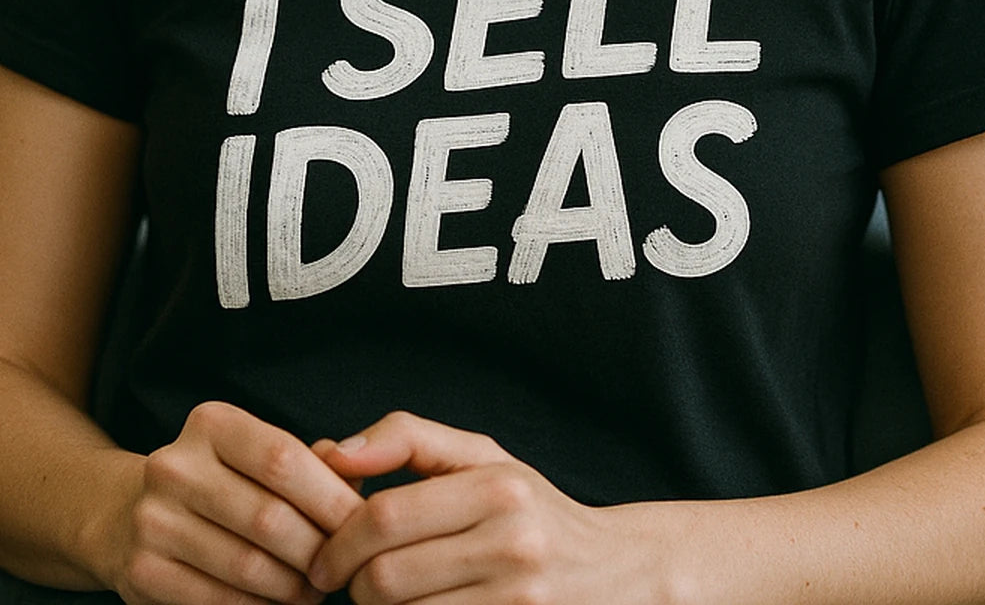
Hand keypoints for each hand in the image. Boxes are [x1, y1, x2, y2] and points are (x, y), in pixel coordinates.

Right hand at [105, 401, 362, 604]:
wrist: (127, 514)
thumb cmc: (221, 480)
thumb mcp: (255, 453)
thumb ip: (310, 461)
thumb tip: (360, 480)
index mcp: (210, 424)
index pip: (283, 458)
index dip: (330, 497)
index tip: (361, 525)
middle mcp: (174, 466)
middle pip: (269, 517)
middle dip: (318, 550)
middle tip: (344, 568)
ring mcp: (153, 520)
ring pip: (248, 566)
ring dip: (294, 587)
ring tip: (317, 590)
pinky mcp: (143, 572)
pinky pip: (220, 600)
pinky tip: (281, 603)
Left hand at [309, 410, 671, 604]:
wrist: (614, 572)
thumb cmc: (531, 508)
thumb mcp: (482, 457)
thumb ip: (407, 440)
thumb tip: (332, 451)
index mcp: (497, 486)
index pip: (384, 518)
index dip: (338, 541)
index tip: (325, 554)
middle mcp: (512, 543)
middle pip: (385, 578)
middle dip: (351, 585)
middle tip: (346, 583)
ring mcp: (516, 601)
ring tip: (386, 598)